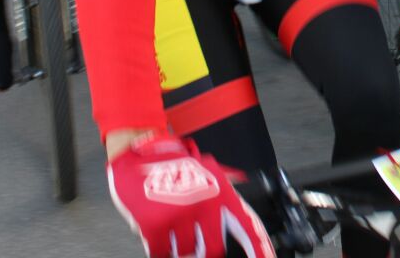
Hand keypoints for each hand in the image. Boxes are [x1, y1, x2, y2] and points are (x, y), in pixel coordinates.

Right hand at [108, 134, 275, 257]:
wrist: (139, 151)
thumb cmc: (172, 162)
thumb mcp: (206, 169)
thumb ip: (226, 185)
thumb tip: (244, 194)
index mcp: (220, 192)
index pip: (248, 227)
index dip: (260, 250)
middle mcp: (204, 204)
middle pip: (213, 250)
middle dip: (204, 254)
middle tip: (195, 246)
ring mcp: (180, 215)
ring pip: (184, 253)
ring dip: (177, 248)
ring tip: (169, 229)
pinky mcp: (156, 224)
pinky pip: (159, 252)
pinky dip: (158, 249)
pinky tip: (156, 236)